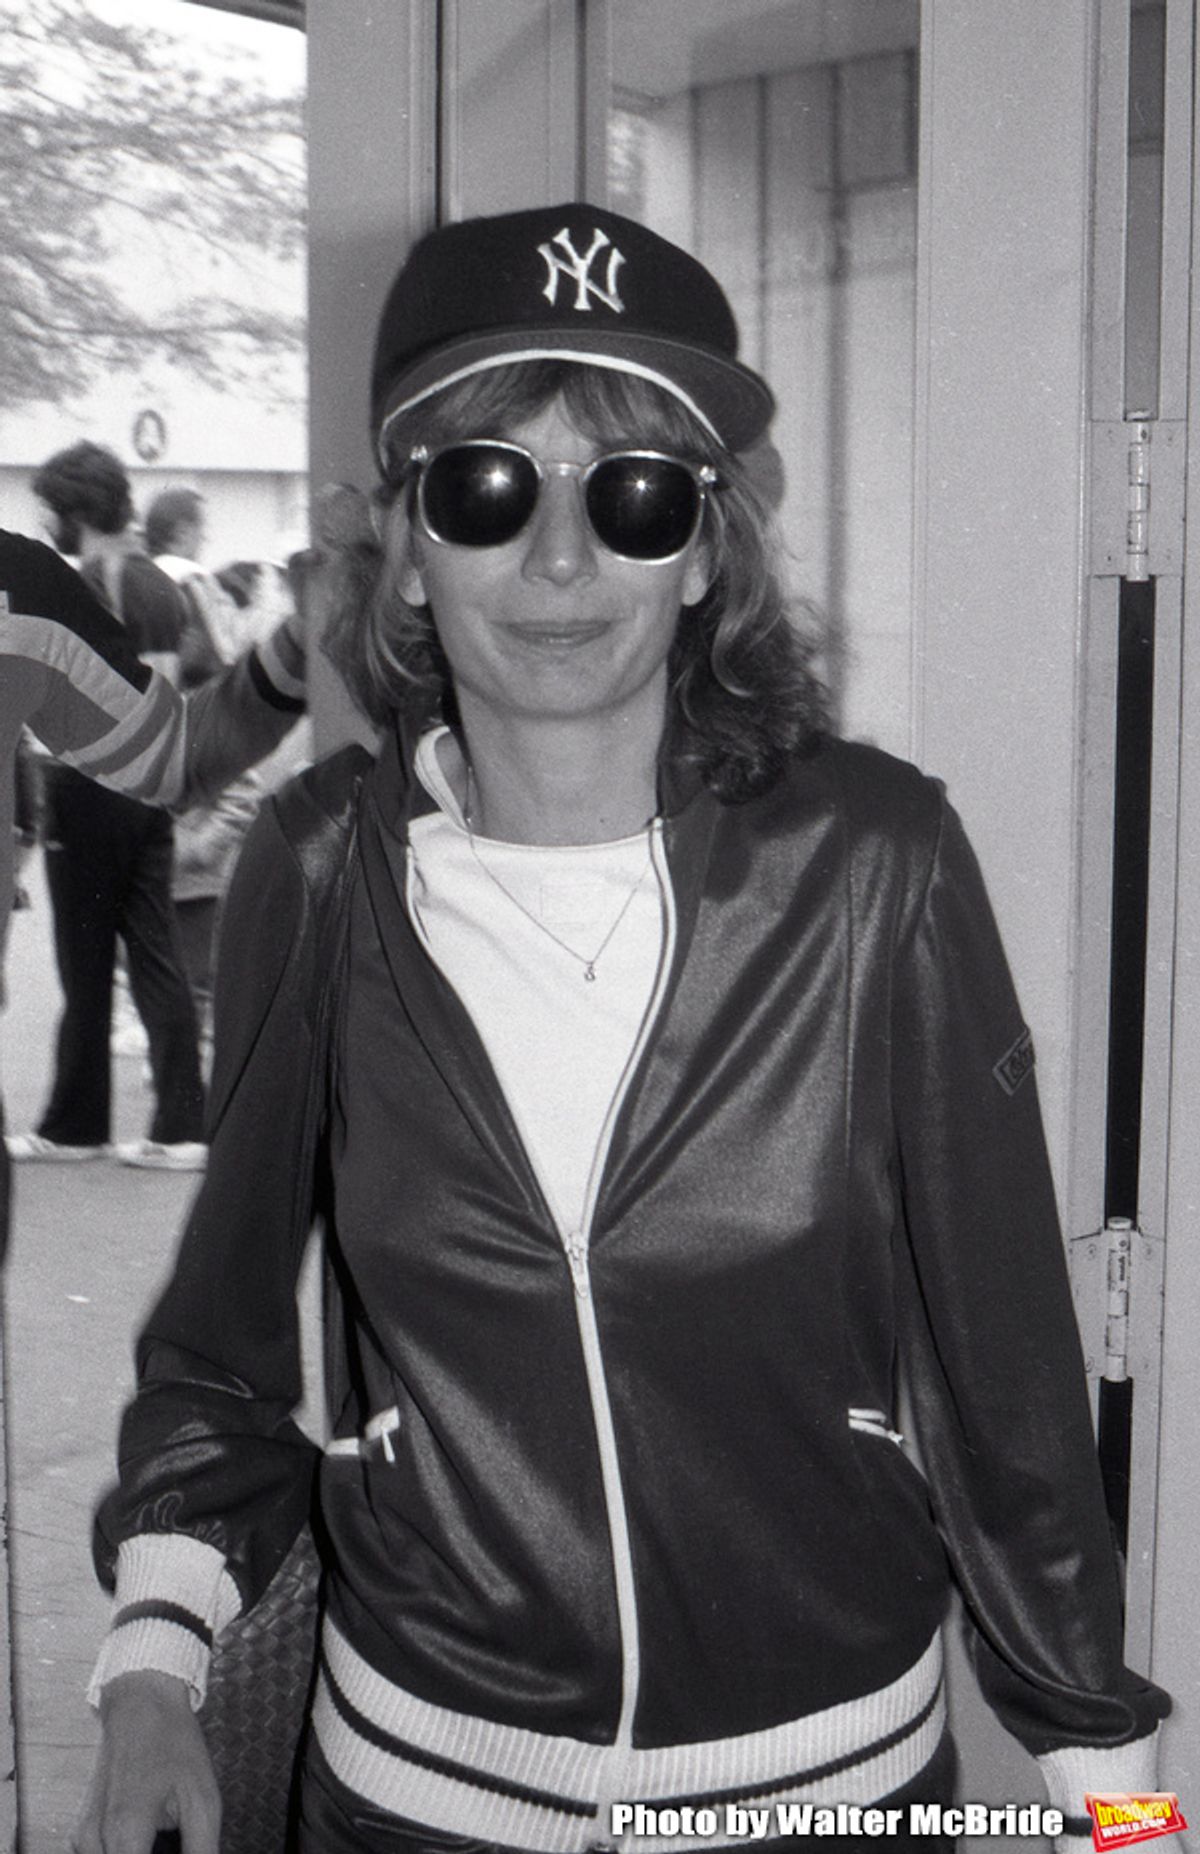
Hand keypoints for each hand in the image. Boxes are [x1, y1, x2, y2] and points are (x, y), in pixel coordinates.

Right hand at [72, 1671, 220, 1853]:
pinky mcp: (82, 1830)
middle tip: (178, 1840)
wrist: (140, 1703)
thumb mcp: (201, 1798)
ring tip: (164, 1836)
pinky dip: (126, 1853)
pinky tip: (149, 1838)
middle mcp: (94, 1841)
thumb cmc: (173, 1744)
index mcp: (124, 1834)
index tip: (183, 1850)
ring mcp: (83, 1837)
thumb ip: (201, 1848)